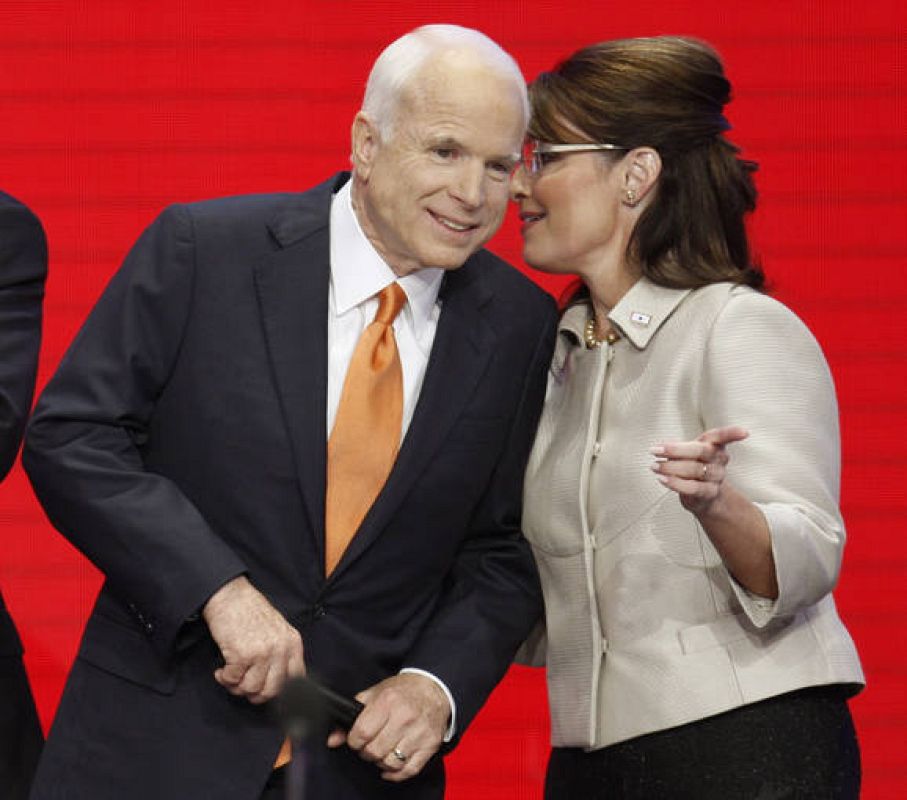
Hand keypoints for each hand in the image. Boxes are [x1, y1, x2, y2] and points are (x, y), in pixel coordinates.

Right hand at [202, 576, 304, 703]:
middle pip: (272, 690)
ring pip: (251, 688)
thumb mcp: (278, 629)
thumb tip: (279, 680)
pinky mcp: (241, 655)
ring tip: (232, 675)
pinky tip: (222, 670)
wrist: (231, 596)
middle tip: (245, 685)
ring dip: (237, 686)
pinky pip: (233, 680)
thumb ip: (283, 652)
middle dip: (255, 693)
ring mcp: (261, 653)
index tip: (268, 691)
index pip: (297, 678)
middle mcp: (280, 649)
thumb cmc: (251, 610)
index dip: (282, 691)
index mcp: (292, 643)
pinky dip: (224, 678)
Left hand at [327, 673, 449, 782]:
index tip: (356, 739)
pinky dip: (396, 773)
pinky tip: (391, 765)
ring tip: (382, 750)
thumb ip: (352, 715)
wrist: (433, 687)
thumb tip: (333, 740)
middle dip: (366, 752)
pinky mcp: (429, 745)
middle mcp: (404, 717)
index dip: (354, 741)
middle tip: (369, 744)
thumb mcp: (375, 694)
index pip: (362, 734)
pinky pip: (408, 770)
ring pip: (390, 763)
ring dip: (381, 761)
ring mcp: (418, 733)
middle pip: (374, 751)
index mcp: (388, 702)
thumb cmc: (402, 691)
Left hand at [650, 426, 748, 515]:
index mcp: (714, 445)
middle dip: (676, 450)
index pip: (723, 437)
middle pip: (701, 451)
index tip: (744, 433)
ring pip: (694, 470)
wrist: (704, 496)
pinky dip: (675, 483)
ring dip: (670, 467)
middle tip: (655, 450)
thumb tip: (662, 448)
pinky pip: (693, 488)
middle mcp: (719, 460)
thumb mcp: (689, 453)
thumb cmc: (694, 466)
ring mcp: (716, 477)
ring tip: (654, 466)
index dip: (732, 433)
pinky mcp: (709, 493)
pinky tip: (662, 479)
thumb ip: (679, 449)